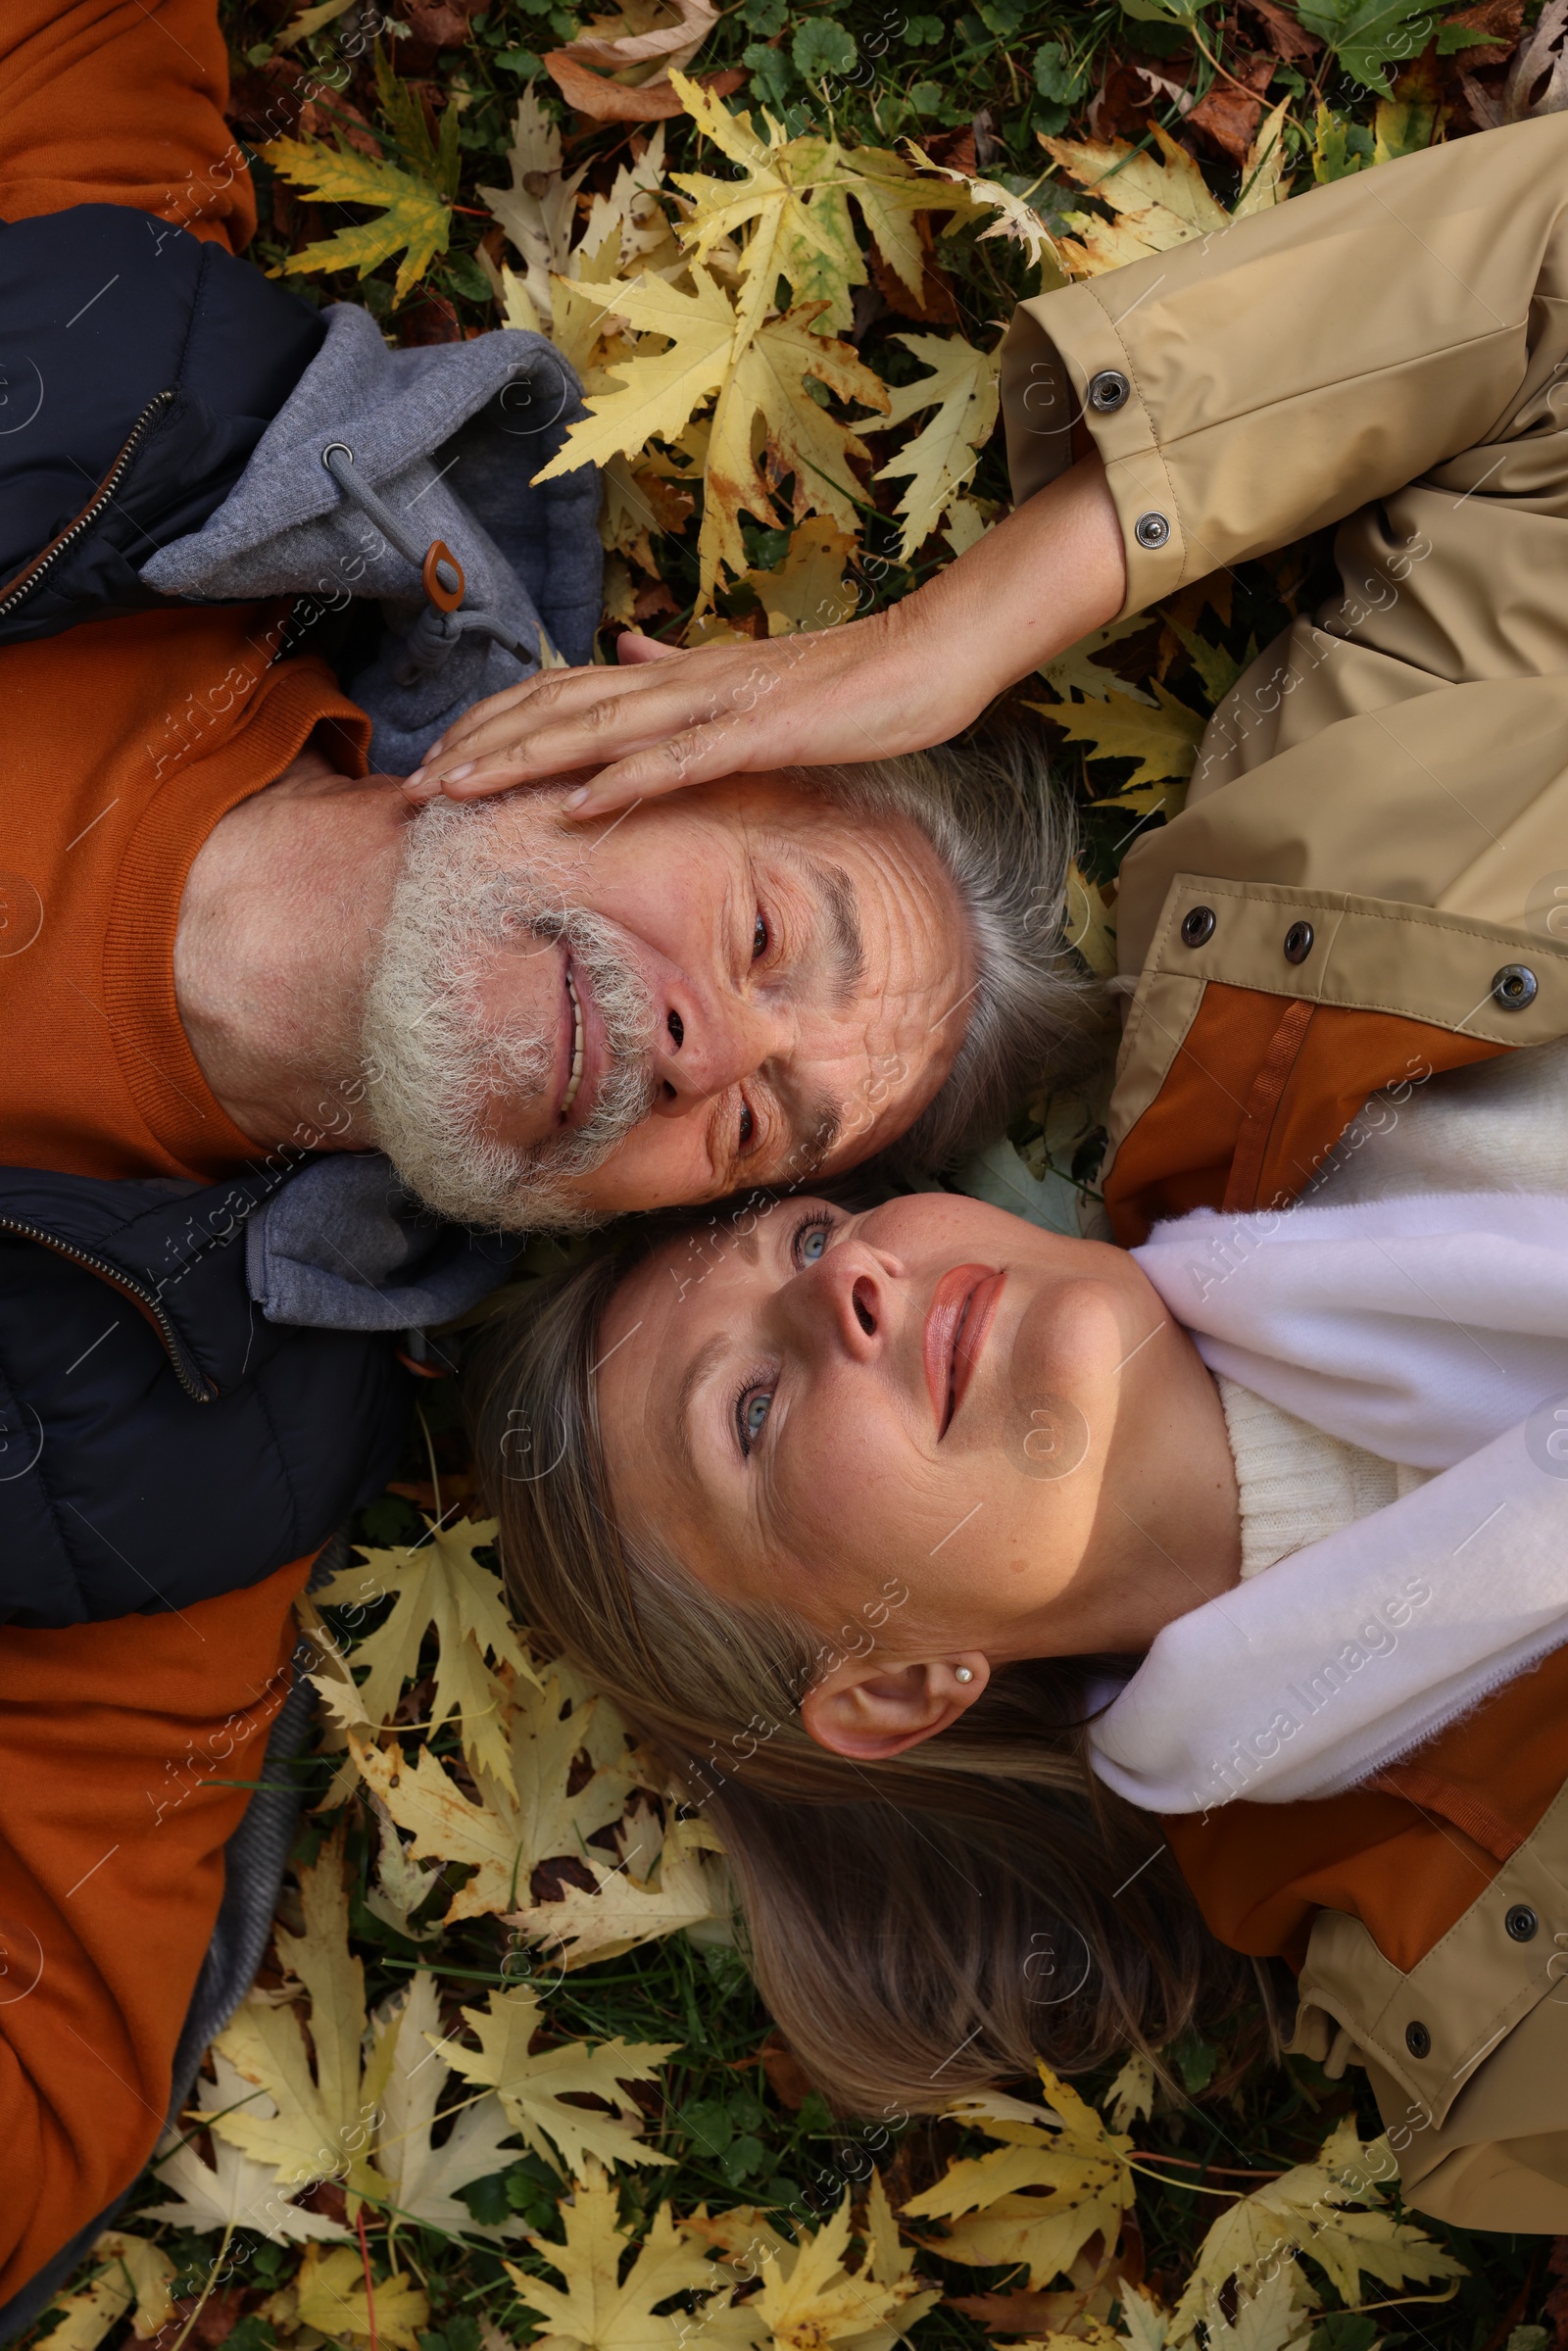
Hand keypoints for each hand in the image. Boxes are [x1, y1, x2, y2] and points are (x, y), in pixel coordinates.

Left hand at [404, 451, 1126, 816]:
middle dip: (478, 748)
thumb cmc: (848, 680)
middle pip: (557, 708)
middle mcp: (679, 679)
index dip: (493, 724)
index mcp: (674, 673)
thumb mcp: (751, 679)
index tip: (436, 761)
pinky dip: (626, 782)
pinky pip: (682, 761)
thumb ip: (683, 669)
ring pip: (598, 729)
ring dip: (523, 762)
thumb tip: (629, 651)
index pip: (561, 694)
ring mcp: (718, 703)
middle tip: (410, 788)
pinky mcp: (762, 731)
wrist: (930, 657)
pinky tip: (579, 807)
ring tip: (459, 791)